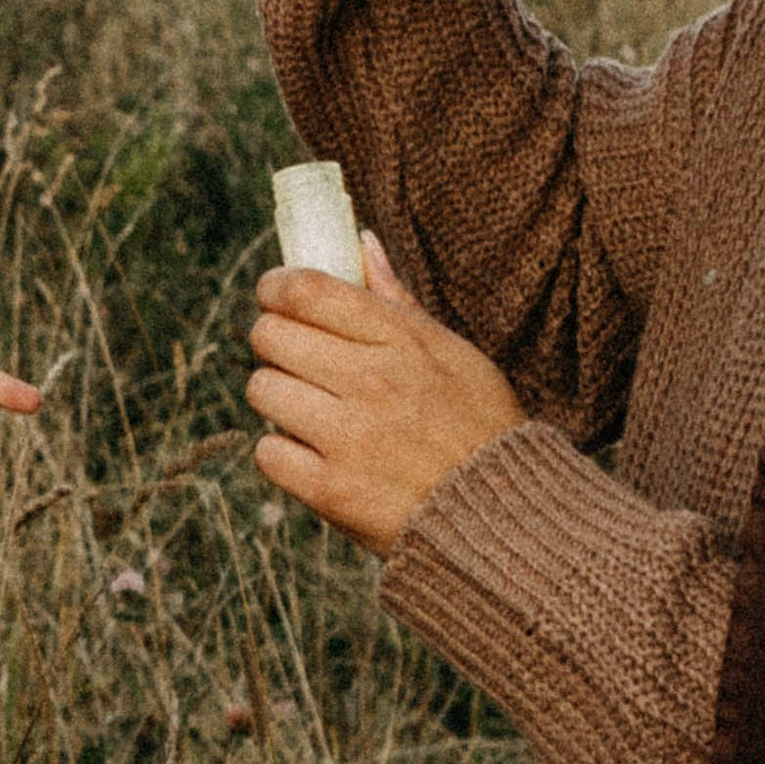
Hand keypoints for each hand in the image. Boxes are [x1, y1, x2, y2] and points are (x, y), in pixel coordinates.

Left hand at [247, 235, 522, 554]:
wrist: (503, 522)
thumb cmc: (480, 429)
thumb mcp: (456, 354)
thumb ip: (399, 300)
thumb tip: (361, 241)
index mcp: (402, 341)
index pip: (306, 290)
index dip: (276, 288)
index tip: (275, 297)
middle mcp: (371, 381)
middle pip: (270, 335)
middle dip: (274, 342)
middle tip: (294, 359)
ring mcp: (348, 437)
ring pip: (261, 389)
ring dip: (277, 397)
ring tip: (308, 409)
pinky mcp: (329, 490)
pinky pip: (267, 451)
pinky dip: (283, 454)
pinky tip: (313, 455)